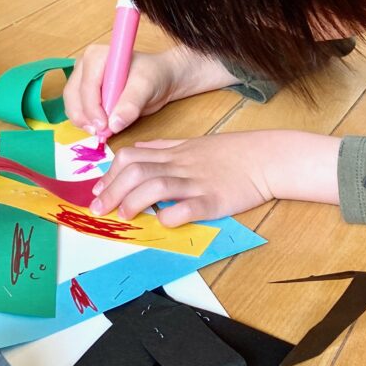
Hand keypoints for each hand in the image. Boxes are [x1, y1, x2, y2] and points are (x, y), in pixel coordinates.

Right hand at [62, 44, 238, 136]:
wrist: (160, 79)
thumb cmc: (154, 76)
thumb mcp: (146, 86)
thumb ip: (131, 104)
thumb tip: (114, 124)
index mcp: (97, 55)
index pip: (87, 84)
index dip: (93, 107)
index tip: (104, 126)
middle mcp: (85, 65)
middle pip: (73, 94)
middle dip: (84, 116)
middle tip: (100, 133)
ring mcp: (83, 79)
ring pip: (72, 104)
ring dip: (83, 121)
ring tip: (101, 132)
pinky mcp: (85, 93)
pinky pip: (78, 110)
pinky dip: (86, 122)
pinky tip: (100, 129)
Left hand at [90, 131, 341, 226]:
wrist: (267, 157)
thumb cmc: (232, 153)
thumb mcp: (193, 144)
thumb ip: (163, 149)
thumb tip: (137, 151)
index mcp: (174, 153)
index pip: (131, 157)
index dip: (110, 174)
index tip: (98, 191)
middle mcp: (181, 165)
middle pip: (136, 172)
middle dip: (111, 191)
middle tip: (99, 210)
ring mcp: (197, 182)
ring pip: (156, 186)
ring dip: (133, 202)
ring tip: (124, 216)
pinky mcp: (214, 200)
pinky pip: (187, 208)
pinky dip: (170, 216)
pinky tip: (163, 222)